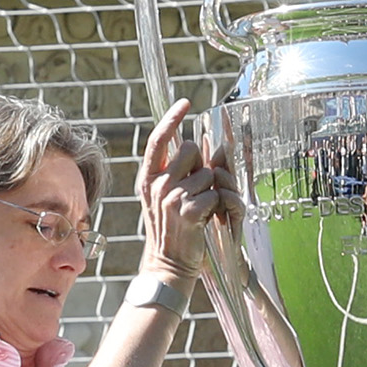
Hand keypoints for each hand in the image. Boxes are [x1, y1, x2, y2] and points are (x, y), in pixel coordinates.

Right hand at [137, 102, 234, 266]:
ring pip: (207, 173)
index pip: (158, 140)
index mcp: (148, 179)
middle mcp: (157, 185)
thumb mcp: (162, 198)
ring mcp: (172, 197)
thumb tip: (194, 146)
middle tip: (199, 189)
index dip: (171, 118)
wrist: (168, 265)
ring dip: (211, 189)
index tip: (185, 102)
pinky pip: (215, 194)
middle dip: (201, 164)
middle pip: (190, 150)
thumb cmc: (171, 230)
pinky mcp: (189, 211)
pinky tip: (206, 219)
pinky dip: (217, 205)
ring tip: (201, 209)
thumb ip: (172, 172)